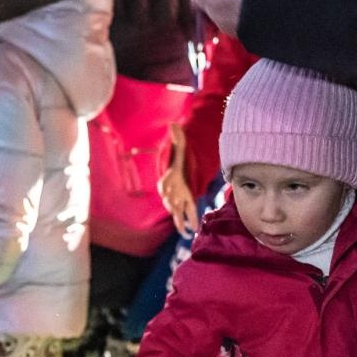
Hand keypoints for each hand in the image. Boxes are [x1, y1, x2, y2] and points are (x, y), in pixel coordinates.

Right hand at [158, 122, 199, 236]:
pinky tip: (191, 232)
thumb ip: (177, 138)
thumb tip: (173, 123)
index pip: (164, 183)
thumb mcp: (180, 149)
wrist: (178, 175)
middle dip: (171, 204)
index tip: (167, 187)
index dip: (166, 185)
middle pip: (169, 200)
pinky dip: (186, 224)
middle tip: (174, 208)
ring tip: (184, 231)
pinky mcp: (181, 206)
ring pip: (175, 212)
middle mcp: (169, 193)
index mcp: (167, 179)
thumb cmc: (179, 163)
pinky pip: (182, 216)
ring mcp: (175, 201)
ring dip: (179, 221)